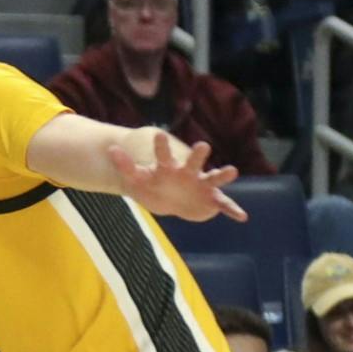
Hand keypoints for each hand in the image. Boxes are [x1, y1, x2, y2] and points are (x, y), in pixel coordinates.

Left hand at [106, 135, 245, 221]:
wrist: (171, 199)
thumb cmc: (154, 186)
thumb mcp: (138, 179)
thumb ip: (126, 166)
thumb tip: (110, 150)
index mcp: (169, 167)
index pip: (164, 155)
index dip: (161, 147)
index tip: (158, 134)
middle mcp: (189, 172)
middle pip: (194, 162)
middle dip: (198, 155)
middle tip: (202, 146)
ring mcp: (202, 185)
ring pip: (214, 178)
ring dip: (222, 175)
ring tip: (232, 171)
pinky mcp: (211, 199)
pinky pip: (224, 204)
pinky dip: (233, 210)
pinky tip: (242, 216)